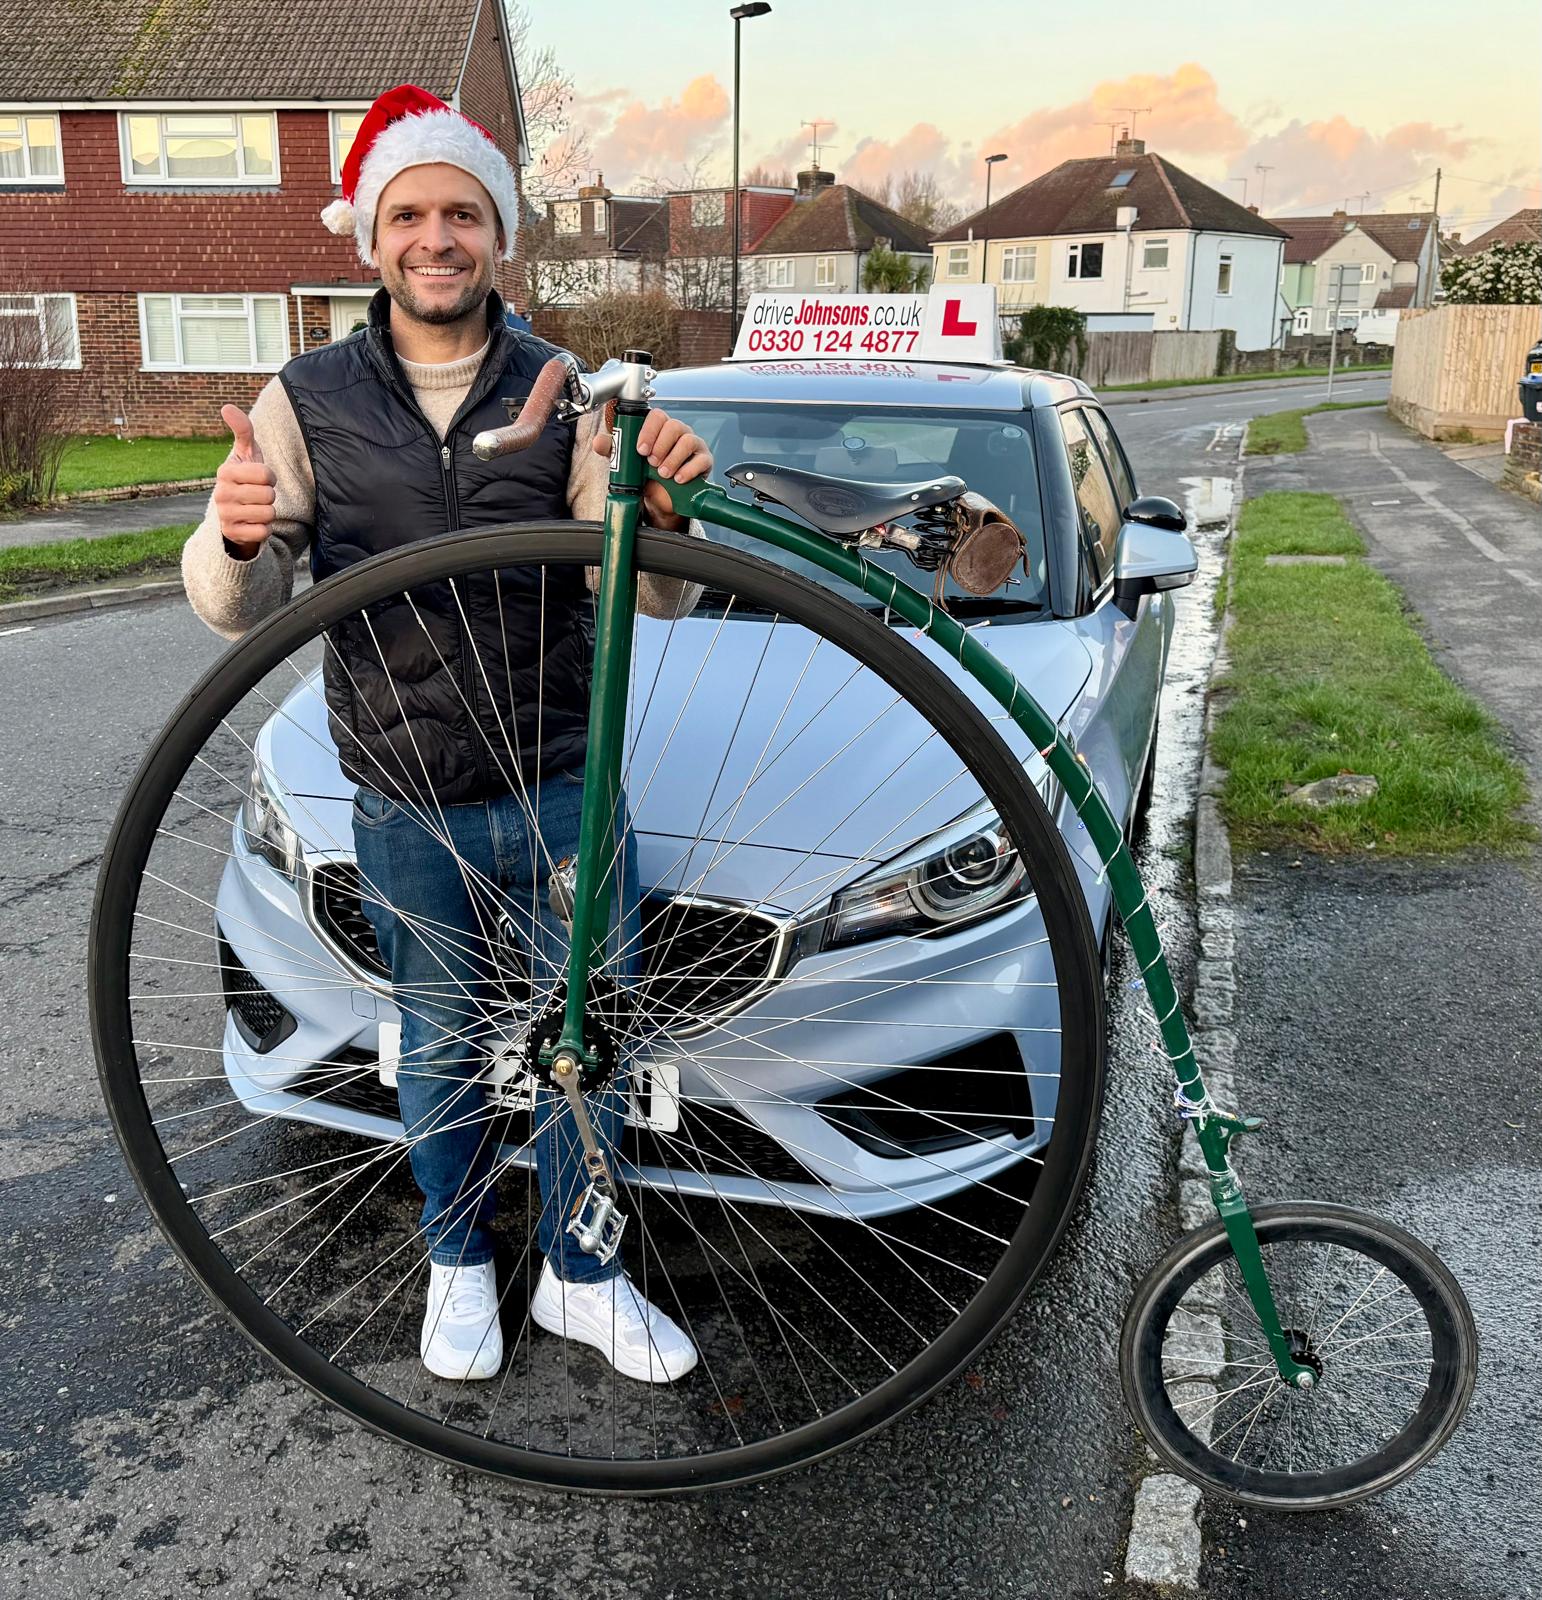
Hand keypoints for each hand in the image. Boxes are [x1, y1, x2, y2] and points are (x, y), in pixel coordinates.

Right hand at [214, 403, 275, 555]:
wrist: (235, 514)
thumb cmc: (246, 479)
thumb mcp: (246, 454)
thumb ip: (243, 430)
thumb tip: (227, 407)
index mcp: (225, 472)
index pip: (266, 474)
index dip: (270, 477)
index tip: (261, 479)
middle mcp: (220, 493)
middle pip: (268, 495)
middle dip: (270, 496)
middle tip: (259, 496)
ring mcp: (224, 515)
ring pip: (268, 514)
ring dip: (268, 512)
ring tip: (256, 508)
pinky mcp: (231, 534)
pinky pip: (263, 532)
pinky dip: (264, 529)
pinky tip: (253, 524)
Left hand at [592, 407, 711, 530]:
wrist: (661, 500)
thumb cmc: (648, 475)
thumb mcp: (629, 462)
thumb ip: (615, 450)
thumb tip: (599, 442)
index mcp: (660, 428)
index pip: (657, 416)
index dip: (649, 431)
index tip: (640, 449)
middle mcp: (678, 433)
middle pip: (674, 425)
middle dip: (661, 446)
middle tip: (651, 463)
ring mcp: (694, 446)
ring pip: (688, 441)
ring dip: (673, 458)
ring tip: (663, 474)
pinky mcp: (704, 461)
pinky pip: (701, 459)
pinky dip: (689, 470)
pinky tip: (678, 479)